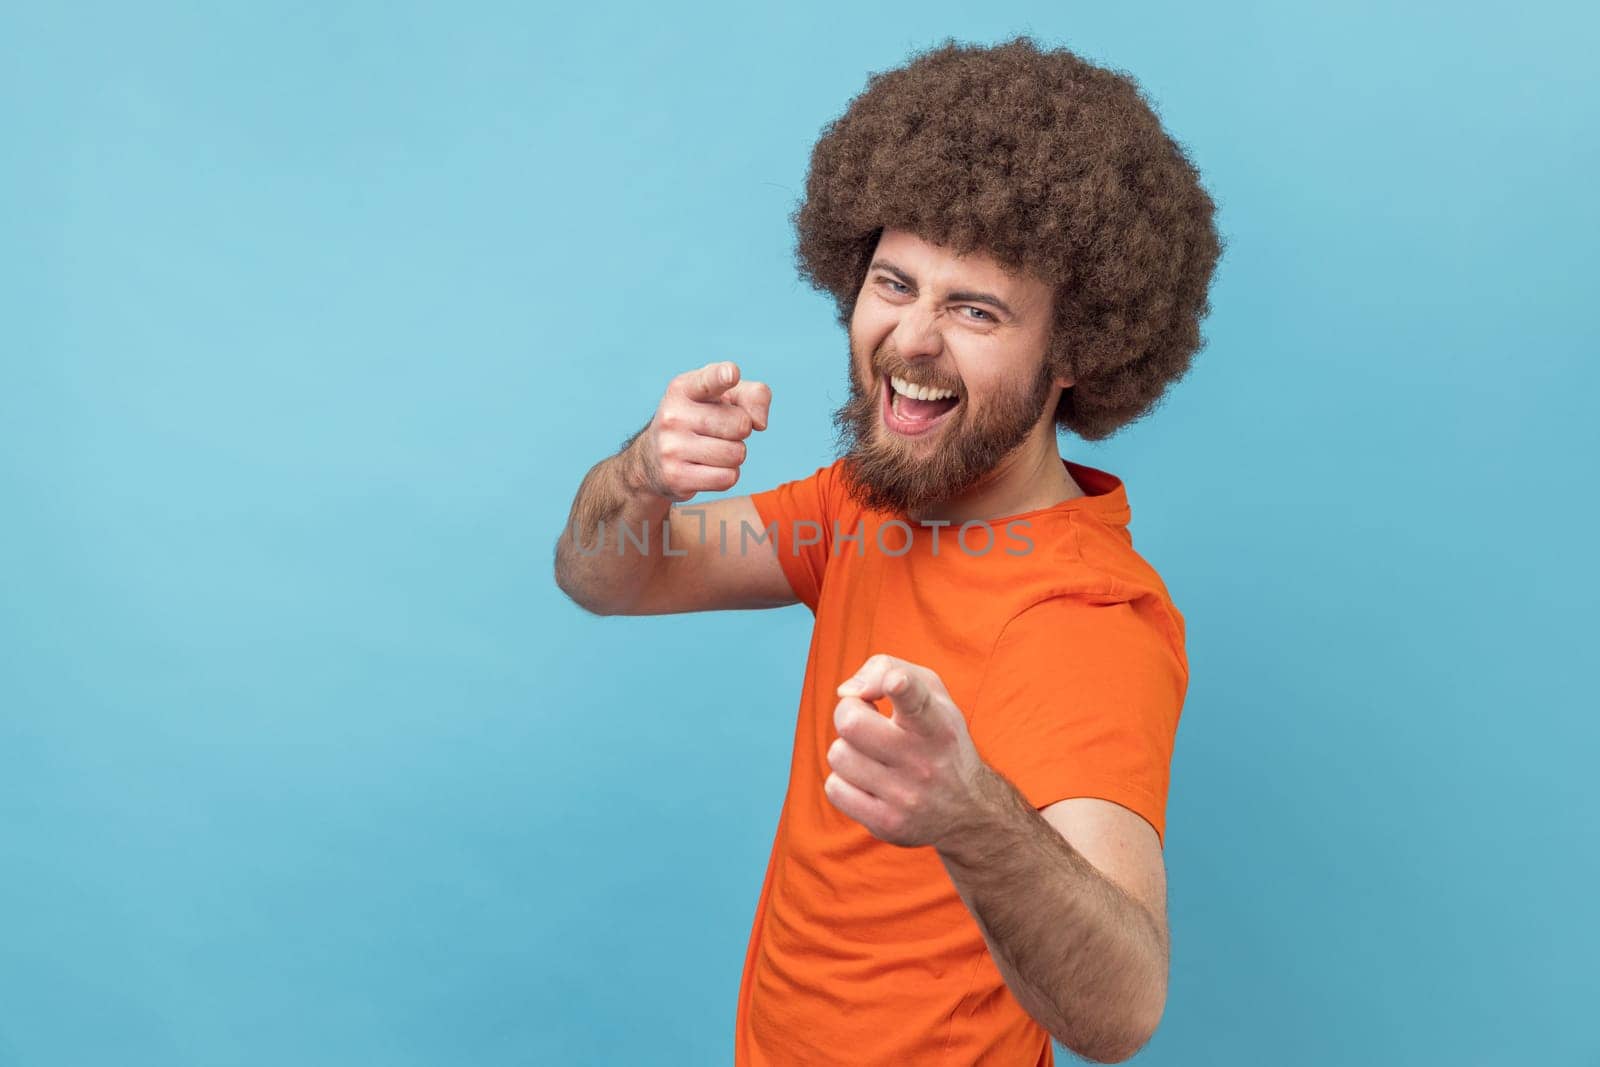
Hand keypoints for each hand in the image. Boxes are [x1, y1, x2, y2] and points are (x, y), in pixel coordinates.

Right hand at [630, 361, 770, 502]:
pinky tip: (707, 468)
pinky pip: (727, 478)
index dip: (723, 376)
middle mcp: (673, 415)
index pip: (709, 380)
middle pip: (740, 424)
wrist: (651, 459)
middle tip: (719, 431)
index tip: (731, 374)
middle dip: (741, 431)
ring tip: (713, 450)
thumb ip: (753, 396)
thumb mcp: (723, 397)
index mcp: (684, 388)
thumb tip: (759, 422)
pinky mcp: (675, 477)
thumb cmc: (699, 419)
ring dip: (734, 455)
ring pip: (736, 454)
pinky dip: (727, 475)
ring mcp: (671, 447)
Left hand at [824, 654, 991, 849]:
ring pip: (839, 755)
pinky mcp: (887, 824)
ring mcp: (906, 796)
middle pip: (851, 723)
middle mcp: (924, 761)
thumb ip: (888, 669)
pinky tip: (869, 783)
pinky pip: (834, 789)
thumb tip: (847, 690)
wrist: (970, 810)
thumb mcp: (932, 694)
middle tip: (867, 721)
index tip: (896, 682)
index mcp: (938, 724)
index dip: (901, 686)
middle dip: (849, 714)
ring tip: (874, 756)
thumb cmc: (938, 738)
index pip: (917, 701)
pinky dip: (845, 782)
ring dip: (848, 751)